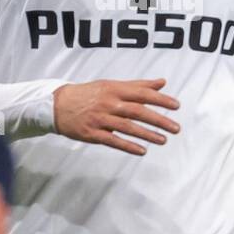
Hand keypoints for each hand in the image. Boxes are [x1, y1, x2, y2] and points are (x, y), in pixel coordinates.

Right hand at [53, 78, 179, 155]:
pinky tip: (142, 151)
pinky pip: (113, 140)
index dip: (160, 99)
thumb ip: (137, 85)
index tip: (176, 106)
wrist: (57, 105)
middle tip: (176, 128)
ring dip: (147, 135)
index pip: (142, 93)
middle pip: (137, 111)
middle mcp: (108, 103)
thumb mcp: (111, 85)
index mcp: (114, 89)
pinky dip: (128, 146)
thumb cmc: (88, 94)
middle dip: (159, 119)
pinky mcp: (92, 133)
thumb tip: (162, 83)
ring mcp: (100, 119)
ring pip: (127, 127)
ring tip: (163, 140)